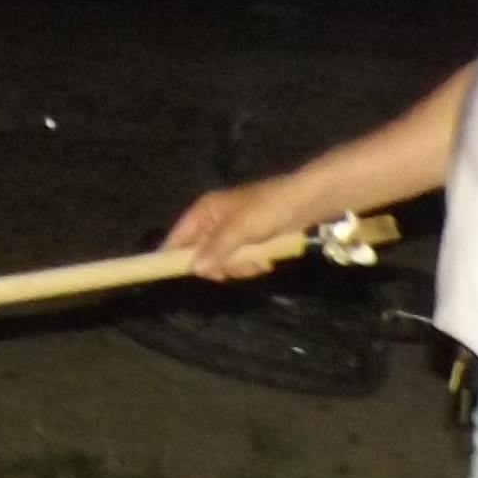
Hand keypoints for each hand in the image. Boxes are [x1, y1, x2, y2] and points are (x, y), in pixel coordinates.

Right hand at [161, 176, 312, 278]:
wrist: (305, 202)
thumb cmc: (267, 210)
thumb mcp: (239, 229)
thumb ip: (216, 249)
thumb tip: (195, 269)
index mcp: (205, 211)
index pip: (178, 236)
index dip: (173, 255)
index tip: (171, 275)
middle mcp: (214, 221)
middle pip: (201, 254)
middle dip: (219, 265)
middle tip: (232, 270)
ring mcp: (233, 232)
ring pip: (223, 261)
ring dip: (239, 267)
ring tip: (257, 263)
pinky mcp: (251, 241)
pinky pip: (241, 261)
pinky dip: (252, 264)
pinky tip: (266, 262)